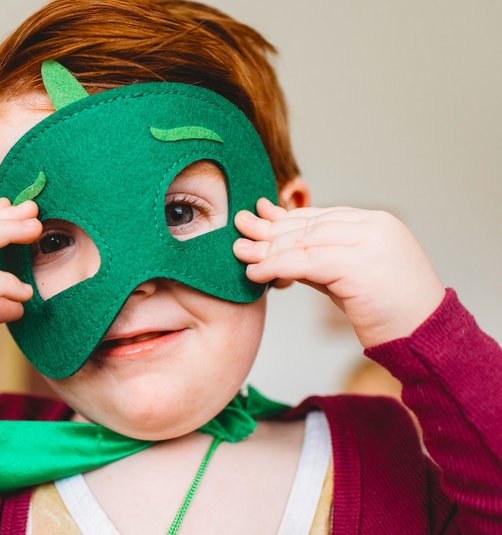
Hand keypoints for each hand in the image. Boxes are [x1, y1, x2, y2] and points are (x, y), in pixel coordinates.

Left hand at [233, 198, 444, 347]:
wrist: (426, 338)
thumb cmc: (388, 312)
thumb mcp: (347, 277)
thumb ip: (317, 259)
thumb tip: (274, 250)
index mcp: (376, 223)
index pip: (320, 216)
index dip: (285, 218)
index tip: (258, 216)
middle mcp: (374, 226)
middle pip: (309, 226)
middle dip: (270, 230)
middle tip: (239, 230)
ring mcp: (369, 243)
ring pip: (304, 241)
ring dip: (267, 249)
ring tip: (241, 254)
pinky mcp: (360, 265)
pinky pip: (306, 262)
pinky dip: (276, 266)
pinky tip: (256, 273)